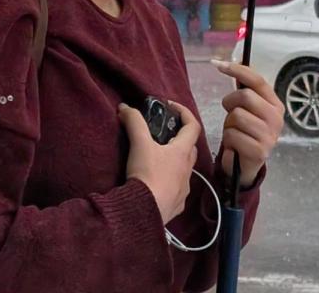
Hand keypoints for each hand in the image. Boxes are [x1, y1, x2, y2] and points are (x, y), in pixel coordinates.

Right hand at [119, 101, 201, 224]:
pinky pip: (177, 189)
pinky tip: (156, 183)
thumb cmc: (147, 174)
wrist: (146, 211)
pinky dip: (169, 182)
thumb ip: (134, 122)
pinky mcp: (177, 204)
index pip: (193, 126)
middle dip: (180, 139)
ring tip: (157, 160)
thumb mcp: (139, 144)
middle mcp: (187, 169)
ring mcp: (184, 188)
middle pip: (190, 148)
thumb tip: (125, 107)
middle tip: (163, 135)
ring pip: (184, 169)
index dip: (184, 112)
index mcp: (182, 152)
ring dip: (175, 161)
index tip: (171, 108)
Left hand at [213, 60, 284, 187]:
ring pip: (236, 116)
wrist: (246, 165)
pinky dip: (229, 140)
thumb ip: (244, 91)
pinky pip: (233, 135)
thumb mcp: (247, 110)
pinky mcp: (260, 151)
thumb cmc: (245, 133)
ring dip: (229, 125)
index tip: (217, 64)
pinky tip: (235, 146)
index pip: (257, 80)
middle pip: (245, 96)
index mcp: (275, 105)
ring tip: (235, 133)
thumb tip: (229, 64)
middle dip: (230, 103)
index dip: (237, 69)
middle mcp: (277, 118)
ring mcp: (270, 135)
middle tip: (231, 114)